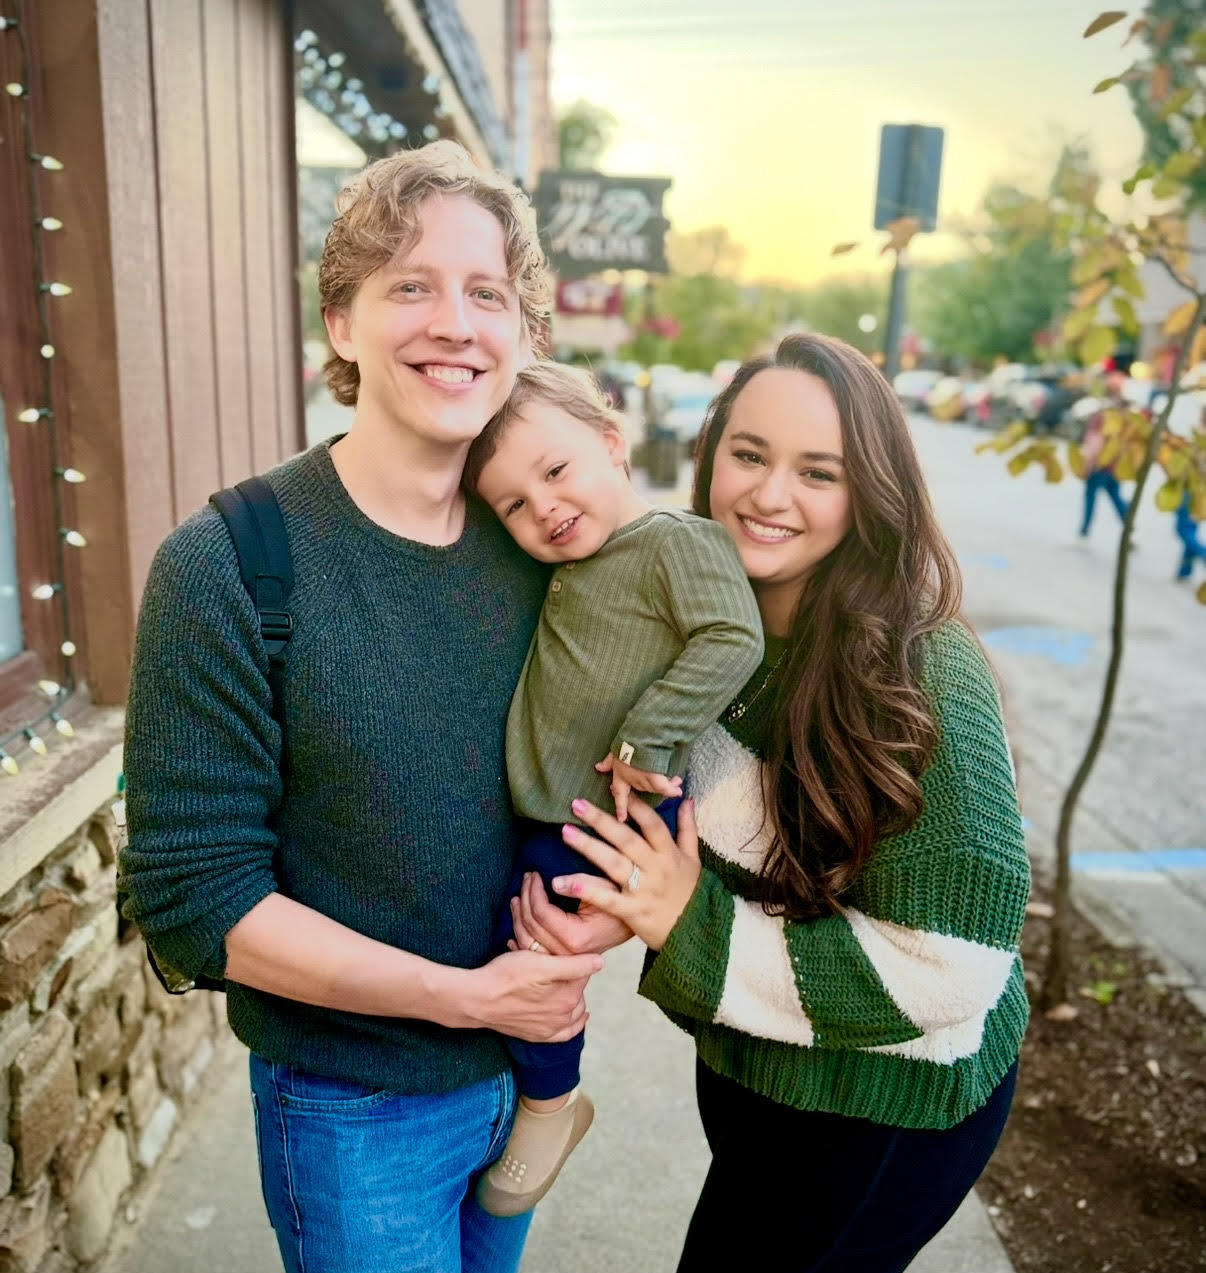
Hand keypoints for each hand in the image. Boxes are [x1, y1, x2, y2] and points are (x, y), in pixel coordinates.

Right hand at [463, 950, 601, 1042]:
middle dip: (570, 977)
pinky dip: (570, 1023)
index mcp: (569, 998)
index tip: (556, 950)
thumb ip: (574, 964)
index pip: (584, 972)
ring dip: (570, 997)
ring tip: (557, 983)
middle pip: (578, 990)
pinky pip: (563, 1033)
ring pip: (573, 1011)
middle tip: (549, 964)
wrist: (476, 999)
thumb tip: (600, 963)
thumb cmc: (506, 976)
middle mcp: (564, 1018)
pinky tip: (569, 1015)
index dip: (571, 957)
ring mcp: (550, 1030)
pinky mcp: (537, 1036)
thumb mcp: (541, 962)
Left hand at [509, 872, 633, 956]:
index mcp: (576, 938)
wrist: (631, 924)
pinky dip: (520, 931)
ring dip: (519, 913)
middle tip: (527, 877)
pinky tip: (518, 917)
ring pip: (526, 937)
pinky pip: (531, 947)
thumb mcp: (606, 889)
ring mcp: (562, 959)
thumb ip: (581, 885)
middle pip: (531, 925)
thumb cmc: (622, 903)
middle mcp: (567, 953)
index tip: (534, 874)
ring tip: (519, 894)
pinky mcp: (560, 958)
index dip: (534, 890)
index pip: (542, 913)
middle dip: (525, 897)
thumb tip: (554, 882)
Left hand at [551, 797, 701, 950]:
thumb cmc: (691, 894)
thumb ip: (687, 828)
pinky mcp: (632, 912)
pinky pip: (606, 899)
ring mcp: (643, 890)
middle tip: (576, 804)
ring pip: (613, 863)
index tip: (615, 788)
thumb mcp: (693, 859)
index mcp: (669, 853)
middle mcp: (656, 868)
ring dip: (588, 847)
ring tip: (565, 832)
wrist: (696, 934)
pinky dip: (586, 890)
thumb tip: (685, 799)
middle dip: (601, 820)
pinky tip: (563, 883)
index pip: (651, 823)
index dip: (634, 805)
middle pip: (626, 839)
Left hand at [594, 752, 682, 822]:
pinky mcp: (656, 779)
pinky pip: (664, 787)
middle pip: (642, 788)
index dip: (621, 808)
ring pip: (655, 787)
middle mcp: (633, 782)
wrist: (638, 742)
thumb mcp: (615, 753)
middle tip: (658, 787)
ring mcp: (645, 782)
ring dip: (667, 785)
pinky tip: (678, 792)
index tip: (622, 819)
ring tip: (677, 784)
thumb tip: (598, 767)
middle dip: (651, 787)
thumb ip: (608, 762)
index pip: (620, 796)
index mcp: (621, 777)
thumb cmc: (626, 746)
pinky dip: (671, 789)